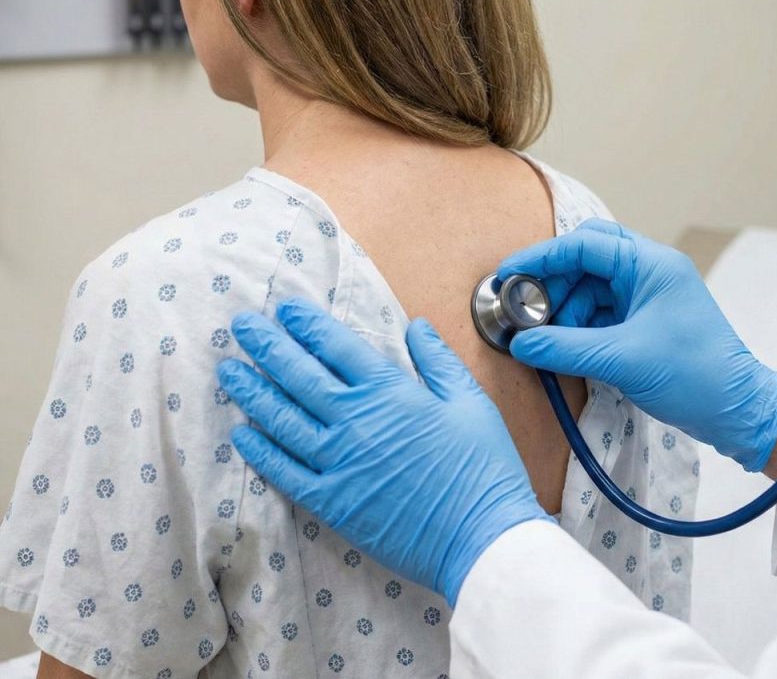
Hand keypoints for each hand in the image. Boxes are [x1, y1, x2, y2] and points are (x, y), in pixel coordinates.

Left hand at [217, 298, 548, 605]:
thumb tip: (416, 325)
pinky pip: (285, 471)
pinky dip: (260, 451)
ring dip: (251, 391)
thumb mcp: (471, 402)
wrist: (479, 536)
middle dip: (266, 345)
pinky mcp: (332, 502)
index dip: (306, 323)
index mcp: (389, 392)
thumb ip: (438, 360)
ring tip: (227, 370)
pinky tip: (241, 434)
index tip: (285, 308)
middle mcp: (354, 421)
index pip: (336, 345)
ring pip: (282, 419)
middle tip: (241, 325)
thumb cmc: (483, 467)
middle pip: (298, 375)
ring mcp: (338, 462)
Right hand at [498, 218, 776, 471]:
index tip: (506, 275)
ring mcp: (647, 297)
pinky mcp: (644, 323)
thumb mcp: (621, 359)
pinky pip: (600, 314)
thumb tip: (520, 343)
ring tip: (547, 340)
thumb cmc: (694, 375)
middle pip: (585, 261)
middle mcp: (649, 272)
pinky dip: (579, 328)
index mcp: (651, 264)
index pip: (584, 244)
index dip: (541, 258)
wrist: (738, 411)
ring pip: (590, 289)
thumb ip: (565, 348)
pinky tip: (565, 348)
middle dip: (552, 285)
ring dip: (564, 311)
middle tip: (524, 311)